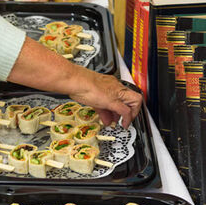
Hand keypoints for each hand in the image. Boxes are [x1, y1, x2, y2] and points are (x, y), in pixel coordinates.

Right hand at [8, 36, 142, 128]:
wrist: (72, 79)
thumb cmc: (76, 83)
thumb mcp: (89, 95)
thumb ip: (96, 104)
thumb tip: (99, 112)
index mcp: (110, 82)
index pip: (123, 92)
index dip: (125, 103)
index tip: (120, 112)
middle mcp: (115, 86)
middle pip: (133, 96)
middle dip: (131, 110)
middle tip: (123, 119)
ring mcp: (114, 92)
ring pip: (133, 102)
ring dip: (130, 114)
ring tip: (123, 123)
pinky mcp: (112, 100)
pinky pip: (126, 111)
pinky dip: (127, 119)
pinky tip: (122, 125)